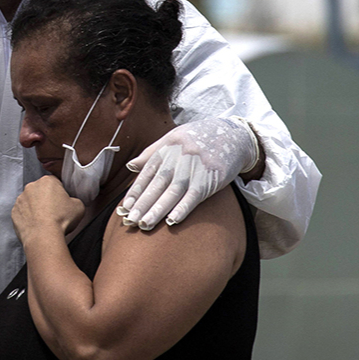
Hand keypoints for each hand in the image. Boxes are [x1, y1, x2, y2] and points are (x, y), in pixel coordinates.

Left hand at [12, 175, 84, 241]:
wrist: (43, 236)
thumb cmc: (61, 220)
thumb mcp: (79, 206)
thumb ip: (75, 200)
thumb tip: (71, 203)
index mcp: (48, 181)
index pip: (55, 182)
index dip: (60, 193)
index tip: (63, 202)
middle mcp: (31, 187)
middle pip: (41, 190)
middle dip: (46, 199)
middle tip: (54, 212)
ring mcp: (20, 199)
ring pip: (30, 201)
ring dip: (36, 208)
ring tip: (44, 221)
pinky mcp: (14, 212)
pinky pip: (22, 212)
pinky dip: (27, 217)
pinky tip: (36, 225)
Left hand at [118, 117, 260, 230]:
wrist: (233, 135)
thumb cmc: (199, 138)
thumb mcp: (173, 139)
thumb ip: (151, 153)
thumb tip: (130, 166)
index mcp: (167, 148)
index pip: (147, 173)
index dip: (135, 191)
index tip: (124, 208)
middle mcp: (179, 157)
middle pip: (158, 184)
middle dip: (143, 204)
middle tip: (130, 221)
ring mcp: (195, 167)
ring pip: (173, 192)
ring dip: (158, 210)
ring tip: (145, 224)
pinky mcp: (211, 177)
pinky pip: (195, 196)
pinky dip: (183, 208)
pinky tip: (172, 221)